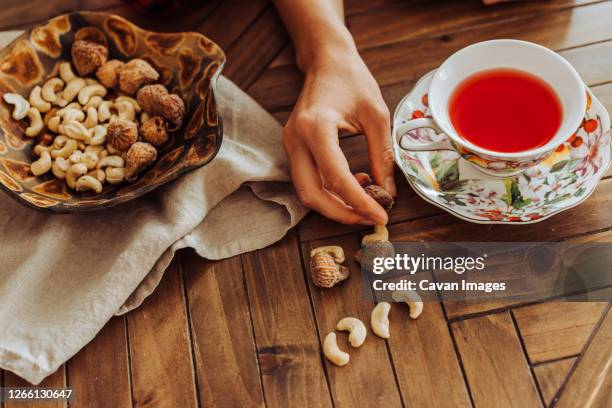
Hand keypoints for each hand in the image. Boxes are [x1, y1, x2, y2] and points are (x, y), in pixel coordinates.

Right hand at [282, 45, 395, 224]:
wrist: (326, 61)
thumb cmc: (352, 80)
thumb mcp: (376, 116)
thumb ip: (382, 157)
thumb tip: (389, 193)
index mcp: (316, 126)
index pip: (336, 177)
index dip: (360, 202)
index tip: (382, 215)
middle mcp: (296, 139)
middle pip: (311, 194)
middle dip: (342, 214)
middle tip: (371, 217)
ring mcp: (290, 144)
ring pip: (307, 192)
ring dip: (336, 205)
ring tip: (367, 200)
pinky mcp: (294, 148)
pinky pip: (308, 180)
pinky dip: (330, 191)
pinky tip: (355, 184)